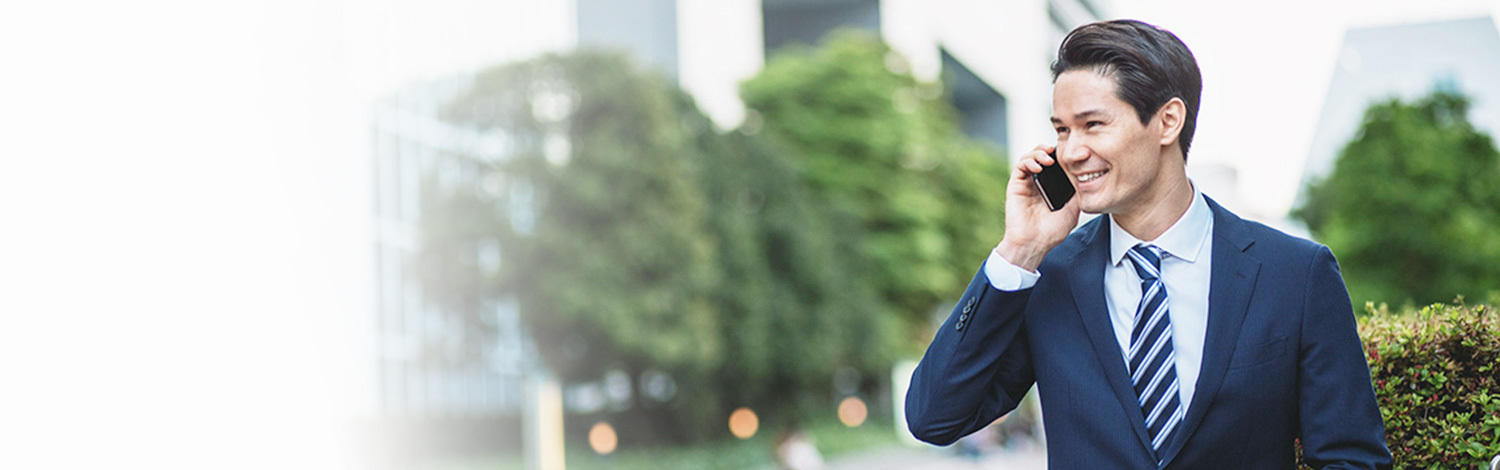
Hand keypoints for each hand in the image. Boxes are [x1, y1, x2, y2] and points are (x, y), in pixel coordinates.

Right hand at [996, 145, 1079, 270]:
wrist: (1034, 243)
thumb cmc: (1052, 232)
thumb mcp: (1073, 210)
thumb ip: (1077, 193)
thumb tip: (1087, 178)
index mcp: (1050, 188)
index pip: (1054, 165)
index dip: (1060, 155)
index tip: (1071, 153)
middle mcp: (1037, 184)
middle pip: (1040, 157)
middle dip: (1048, 149)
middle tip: (1056, 149)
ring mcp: (1026, 184)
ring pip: (1029, 157)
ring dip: (1038, 152)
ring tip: (1048, 157)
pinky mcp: (1016, 186)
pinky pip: (1020, 166)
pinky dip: (1029, 160)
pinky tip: (1039, 166)